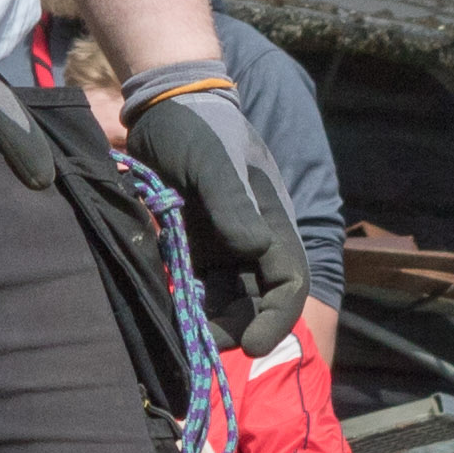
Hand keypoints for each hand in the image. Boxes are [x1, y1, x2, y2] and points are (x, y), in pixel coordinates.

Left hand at [117, 63, 311, 358]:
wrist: (165, 106)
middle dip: (238, 327)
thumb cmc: (196, 128)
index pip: (288, 282)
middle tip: (202, 343)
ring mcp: (224, 243)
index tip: (250, 346)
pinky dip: (190, 303)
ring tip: (184, 333)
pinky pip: (200, 285)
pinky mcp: (196, 244)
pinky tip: (171, 310)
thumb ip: (231, 203)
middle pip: (258, 300)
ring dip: (212, 320)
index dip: (276, 318)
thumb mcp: (212, 162)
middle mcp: (253, 238)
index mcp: (271, 221)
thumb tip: (253, 248)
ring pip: (228, 298)